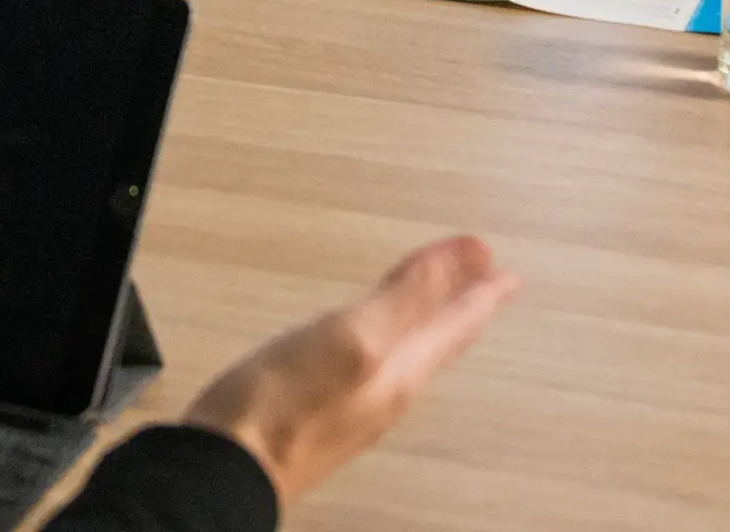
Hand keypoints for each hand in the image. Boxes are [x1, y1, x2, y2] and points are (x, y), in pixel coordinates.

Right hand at [182, 235, 516, 507]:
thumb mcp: (356, 337)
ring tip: (443, 311)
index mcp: (400, 370)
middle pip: (438, 342)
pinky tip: (373, 346)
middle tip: (487, 286)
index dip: (480, 287)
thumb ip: (411, 294)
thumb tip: (474, 253)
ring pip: (409, 356)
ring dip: (432, 325)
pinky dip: (389, 341)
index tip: (506, 268)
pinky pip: (372, 366)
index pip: (455, 321)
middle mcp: (384, 391)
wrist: (223, 475)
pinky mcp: (317, 410)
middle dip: (464, 309)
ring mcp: (351, 404)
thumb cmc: (282, 410)